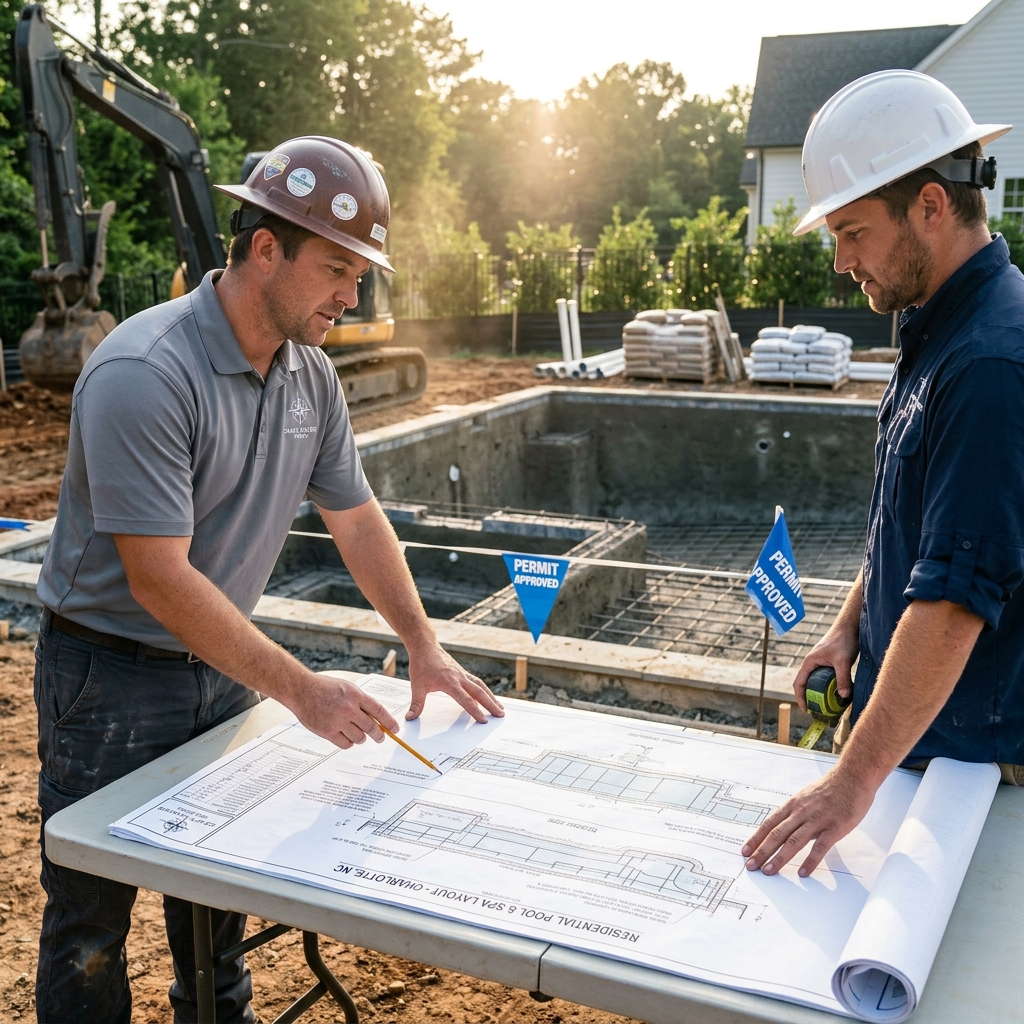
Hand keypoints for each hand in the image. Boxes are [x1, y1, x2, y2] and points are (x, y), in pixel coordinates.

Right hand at [291, 673, 399, 748]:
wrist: (301, 690)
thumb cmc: (325, 687)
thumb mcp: (347, 687)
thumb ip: (361, 701)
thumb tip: (377, 717)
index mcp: (356, 695)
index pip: (379, 711)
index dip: (389, 722)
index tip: (395, 729)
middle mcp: (349, 708)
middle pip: (372, 728)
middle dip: (379, 735)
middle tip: (380, 738)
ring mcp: (338, 721)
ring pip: (360, 738)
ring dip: (361, 738)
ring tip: (356, 733)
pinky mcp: (327, 731)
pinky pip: (346, 744)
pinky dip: (348, 742)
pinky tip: (345, 737)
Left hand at [406, 644, 504, 722]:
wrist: (425, 646)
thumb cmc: (421, 664)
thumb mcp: (416, 685)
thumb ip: (416, 704)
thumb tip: (410, 718)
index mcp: (450, 682)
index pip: (465, 699)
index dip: (475, 711)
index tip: (483, 720)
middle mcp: (460, 678)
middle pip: (479, 692)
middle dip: (491, 704)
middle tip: (501, 715)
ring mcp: (462, 674)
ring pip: (481, 687)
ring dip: (491, 697)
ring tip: (500, 708)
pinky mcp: (462, 673)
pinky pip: (477, 683)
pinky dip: (484, 691)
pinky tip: (486, 698)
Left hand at [741, 765, 875, 876]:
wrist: (852, 777)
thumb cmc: (830, 788)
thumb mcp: (806, 797)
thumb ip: (796, 813)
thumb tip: (785, 830)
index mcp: (793, 805)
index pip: (769, 824)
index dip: (756, 838)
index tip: (745, 851)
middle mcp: (801, 812)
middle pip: (777, 834)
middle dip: (761, 851)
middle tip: (751, 866)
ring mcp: (817, 820)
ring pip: (794, 841)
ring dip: (780, 858)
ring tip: (769, 871)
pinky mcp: (835, 827)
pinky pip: (820, 847)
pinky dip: (810, 860)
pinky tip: (803, 872)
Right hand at [793, 623, 859, 711]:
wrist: (849, 627)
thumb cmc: (843, 640)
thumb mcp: (843, 661)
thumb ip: (843, 678)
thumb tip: (844, 696)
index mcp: (809, 663)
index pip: (798, 683)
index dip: (800, 698)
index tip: (806, 710)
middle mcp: (813, 664)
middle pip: (806, 684)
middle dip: (810, 699)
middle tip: (818, 712)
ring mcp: (821, 664)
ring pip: (816, 682)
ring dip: (820, 694)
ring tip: (828, 706)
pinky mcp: (829, 664)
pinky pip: (825, 679)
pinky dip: (829, 688)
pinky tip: (839, 694)